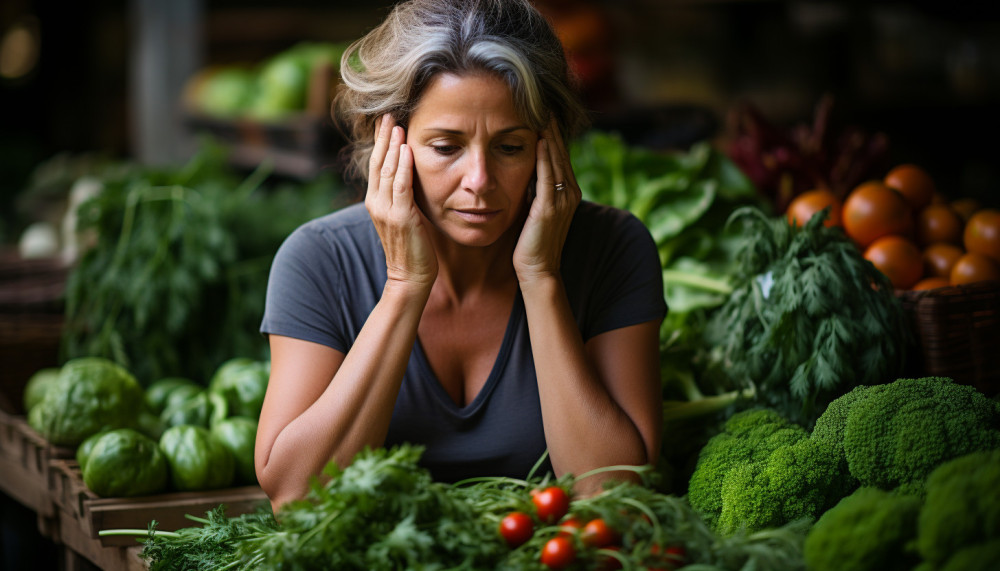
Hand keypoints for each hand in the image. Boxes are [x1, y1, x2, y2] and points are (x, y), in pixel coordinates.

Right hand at [366, 115, 437, 289]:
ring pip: (387, 171)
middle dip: (383, 138)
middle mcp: (376, 203)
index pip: (375, 166)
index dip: (379, 143)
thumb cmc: (412, 247)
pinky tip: (406, 149)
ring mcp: (387, 210)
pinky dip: (403, 166)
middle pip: (378, 163)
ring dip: (392, 146)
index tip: (385, 122)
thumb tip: (410, 176)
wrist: (410, 275)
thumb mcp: (404, 216)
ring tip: (397, 125)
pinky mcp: (401, 217)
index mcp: (375, 202)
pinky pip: (401, 186)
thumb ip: (402, 196)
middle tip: (388, 115)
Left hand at [513, 119, 580, 284]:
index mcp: (568, 193)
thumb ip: (535, 190)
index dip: (553, 135)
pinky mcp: (550, 207)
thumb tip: (526, 171)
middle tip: (544, 105)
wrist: (538, 270)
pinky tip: (540, 140)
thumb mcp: (535, 210)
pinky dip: (544, 157)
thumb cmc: (532, 243)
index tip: (543, 115)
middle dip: (552, 129)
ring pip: (556, 161)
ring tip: (542, 114)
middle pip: (560, 154)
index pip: (559, 157)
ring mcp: (562, 200)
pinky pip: (548, 176)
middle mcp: (570, 193)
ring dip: (549, 136)